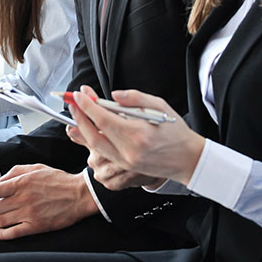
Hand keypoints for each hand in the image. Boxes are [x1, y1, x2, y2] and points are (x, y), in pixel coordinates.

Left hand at [0, 164, 97, 239]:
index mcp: (20, 182)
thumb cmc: (58, 181)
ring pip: (0, 221)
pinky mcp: (36, 225)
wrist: (79, 194)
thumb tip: (0, 179)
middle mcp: (22, 198)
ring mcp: (29, 213)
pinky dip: (1, 234)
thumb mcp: (35, 168)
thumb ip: (15, 171)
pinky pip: (13, 232)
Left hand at [65, 86, 204, 184]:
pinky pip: (103, 153)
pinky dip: (92, 140)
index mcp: (138, 134)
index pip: (103, 118)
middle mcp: (129, 151)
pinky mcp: (126, 167)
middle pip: (93, 134)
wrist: (188, 159)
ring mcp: (126, 162)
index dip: (87, 106)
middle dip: (79, 117)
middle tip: (73, 102)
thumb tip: (112, 96)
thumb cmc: (176, 131)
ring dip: (82, 129)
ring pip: (95, 146)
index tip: (79, 94)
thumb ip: (134, 98)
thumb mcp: (159, 105)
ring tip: (77, 114)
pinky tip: (87, 129)